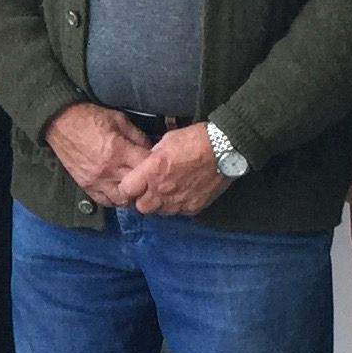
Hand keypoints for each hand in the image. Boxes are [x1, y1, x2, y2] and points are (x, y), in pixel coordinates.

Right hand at [42, 103, 151, 210]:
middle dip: (148, 184)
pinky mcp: (86, 185)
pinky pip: (106, 202)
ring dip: (132, 195)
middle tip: (153, 179)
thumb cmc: (91, 118)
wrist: (61, 122)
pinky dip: (115, 199)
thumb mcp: (120, 120)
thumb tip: (153, 149)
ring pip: (123, 200)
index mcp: (119, 150)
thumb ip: (138, 136)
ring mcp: (96, 180)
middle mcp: (108, 169)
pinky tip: (120, 190)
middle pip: (138, 188)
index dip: (157, 166)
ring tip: (137, 188)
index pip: (147, 167)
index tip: (160, 164)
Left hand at [116, 123, 231, 218]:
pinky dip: (177, 205)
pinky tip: (183, 194)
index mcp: (151, 172)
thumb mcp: (165, 141)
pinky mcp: (193, 208)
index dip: (127, 187)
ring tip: (167, 192)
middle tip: (148, 190)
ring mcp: (178, 202)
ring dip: (159, 204)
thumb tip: (146, 165)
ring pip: (160, 212)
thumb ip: (152, 158)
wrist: (224, 149)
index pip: (126, 190)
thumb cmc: (194, 140)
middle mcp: (162, 191)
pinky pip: (179, 212)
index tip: (131, 184)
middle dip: (142, 200)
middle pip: (141, 207)